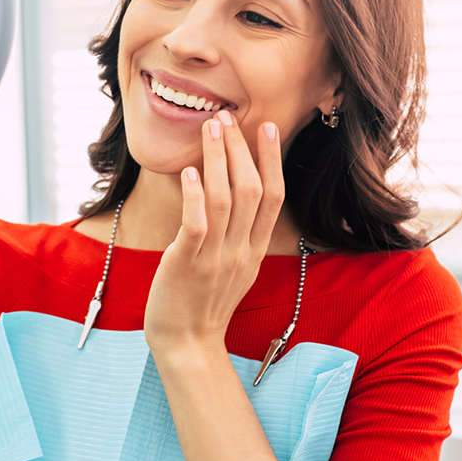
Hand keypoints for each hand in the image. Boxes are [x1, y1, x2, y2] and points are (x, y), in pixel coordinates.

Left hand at [144, 110, 284, 356]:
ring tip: (211, 128)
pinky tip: (192, 170)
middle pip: (251, 190)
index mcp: (255, 249)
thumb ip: (243, 233)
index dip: (272, 160)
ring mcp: (215, 258)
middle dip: (241, 149)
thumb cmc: (206, 300)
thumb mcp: (237, 266)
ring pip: (225, 200)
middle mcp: (241, 250)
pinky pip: (197, 224)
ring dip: (219, 160)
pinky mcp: (187, 264)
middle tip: (228, 117)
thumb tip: (240, 194)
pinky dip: (196, 195)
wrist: (187, 343)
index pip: (274, 197)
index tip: (268, 128)